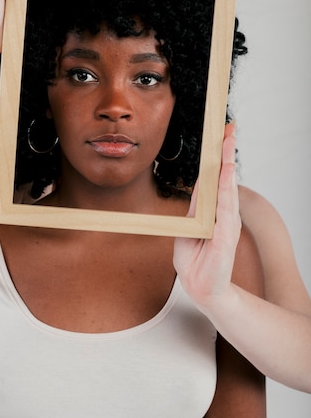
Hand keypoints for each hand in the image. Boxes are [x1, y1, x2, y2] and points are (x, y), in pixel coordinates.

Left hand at [173, 122, 240, 309]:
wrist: (200, 289)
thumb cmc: (196, 261)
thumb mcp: (188, 230)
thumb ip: (195, 211)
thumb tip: (198, 191)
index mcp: (212, 211)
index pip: (215, 178)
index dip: (217, 156)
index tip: (221, 134)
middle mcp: (222, 213)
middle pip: (223, 177)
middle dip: (225, 151)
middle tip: (228, 128)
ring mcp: (226, 223)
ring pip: (227, 187)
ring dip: (227, 164)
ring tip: (228, 143)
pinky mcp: (225, 236)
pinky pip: (225, 208)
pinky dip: (226, 189)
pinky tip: (227, 173)